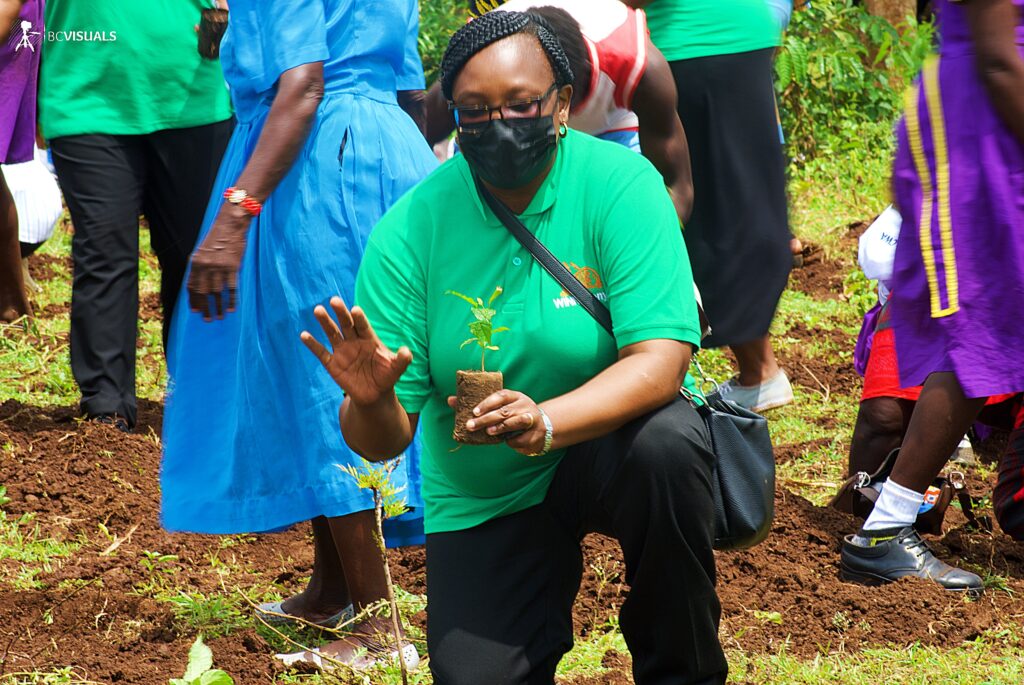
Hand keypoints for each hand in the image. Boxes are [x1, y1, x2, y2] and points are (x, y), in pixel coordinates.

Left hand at [187, 204, 250, 320]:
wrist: (231, 225)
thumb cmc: (217, 237)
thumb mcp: (202, 250)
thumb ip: (200, 266)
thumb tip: (200, 283)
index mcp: (195, 262)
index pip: (191, 286)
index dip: (193, 300)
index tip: (195, 311)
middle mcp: (205, 266)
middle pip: (203, 292)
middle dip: (205, 308)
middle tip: (208, 319)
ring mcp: (219, 267)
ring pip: (217, 293)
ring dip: (218, 307)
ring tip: (219, 317)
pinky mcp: (233, 267)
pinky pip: (231, 288)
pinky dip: (231, 300)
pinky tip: (231, 309)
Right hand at [301, 296, 411, 405]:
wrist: (374, 395)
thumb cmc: (386, 377)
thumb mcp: (396, 369)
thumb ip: (402, 360)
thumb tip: (406, 351)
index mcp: (369, 339)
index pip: (363, 325)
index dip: (359, 318)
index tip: (355, 310)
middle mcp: (354, 341)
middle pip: (346, 324)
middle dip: (341, 313)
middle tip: (334, 300)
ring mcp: (342, 351)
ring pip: (332, 333)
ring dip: (325, 322)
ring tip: (318, 310)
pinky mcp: (332, 364)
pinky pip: (321, 352)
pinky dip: (313, 344)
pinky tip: (304, 335)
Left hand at [447, 390, 547, 455]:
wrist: (540, 429)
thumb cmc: (512, 416)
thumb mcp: (499, 409)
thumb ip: (476, 406)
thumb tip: (450, 400)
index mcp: (514, 396)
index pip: (501, 395)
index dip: (487, 403)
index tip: (474, 411)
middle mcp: (524, 404)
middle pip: (504, 411)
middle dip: (486, 419)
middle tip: (471, 426)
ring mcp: (531, 417)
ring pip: (515, 421)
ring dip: (500, 427)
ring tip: (488, 432)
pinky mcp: (535, 432)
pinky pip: (520, 437)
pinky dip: (512, 441)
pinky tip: (506, 441)